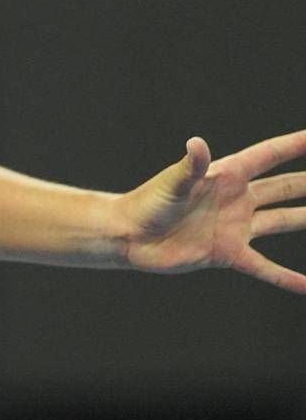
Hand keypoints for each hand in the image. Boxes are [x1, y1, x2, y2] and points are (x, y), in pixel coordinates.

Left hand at [119, 130, 305, 292]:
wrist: (130, 236)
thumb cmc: (147, 203)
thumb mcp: (172, 183)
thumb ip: (190, 166)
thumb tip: (197, 142)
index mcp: (226, 176)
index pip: (269, 156)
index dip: (294, 145)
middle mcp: (236, 199)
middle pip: (284, 188)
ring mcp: (235, 226)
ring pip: (282, 221)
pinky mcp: (228, 253)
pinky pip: (265, 266)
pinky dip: (287, 277)